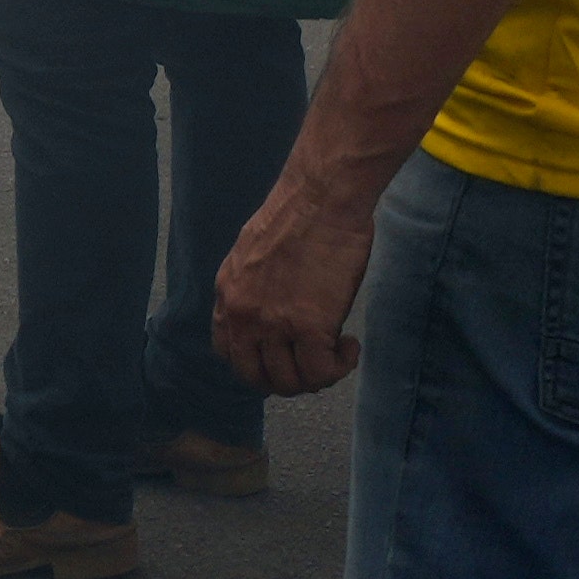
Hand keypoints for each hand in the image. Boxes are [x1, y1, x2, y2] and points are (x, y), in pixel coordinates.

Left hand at [211, 166, 379, 395]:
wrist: (323, 196)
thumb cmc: (300, 212)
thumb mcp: (253, 251)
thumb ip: (253, 285)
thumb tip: (272, 306)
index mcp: (228, 294)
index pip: (228, 352)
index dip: (257, 362)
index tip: (281, 356)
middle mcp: (243, 315)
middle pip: (256, 376)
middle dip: (286, 379)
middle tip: (312, 363)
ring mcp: (273, 324)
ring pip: (290, 382)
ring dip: (317, 375)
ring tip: (336, 351)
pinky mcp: (308, 327)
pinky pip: (321, 373)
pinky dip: (340, 367)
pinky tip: (350, 346)